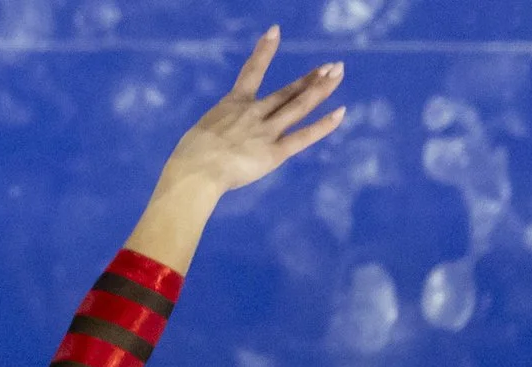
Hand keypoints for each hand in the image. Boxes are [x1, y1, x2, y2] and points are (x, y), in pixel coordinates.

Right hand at [164, 26, 347, 194]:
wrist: (196, 170)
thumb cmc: (190, 156)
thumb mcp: (203, 132)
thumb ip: (220, 131)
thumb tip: (222, 139)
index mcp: (233, 104)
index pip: (251, 70)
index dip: (264, 50)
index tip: (275, 31)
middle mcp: (254, 112)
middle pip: (288, 92)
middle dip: (311, 79)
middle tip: (331, 66)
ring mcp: (266, 130)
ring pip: (299, 106)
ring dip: (320, 90)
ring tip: (338, 75)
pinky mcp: (274, 152)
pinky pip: (303, 136)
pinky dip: (323, 125)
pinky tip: (340, 112)